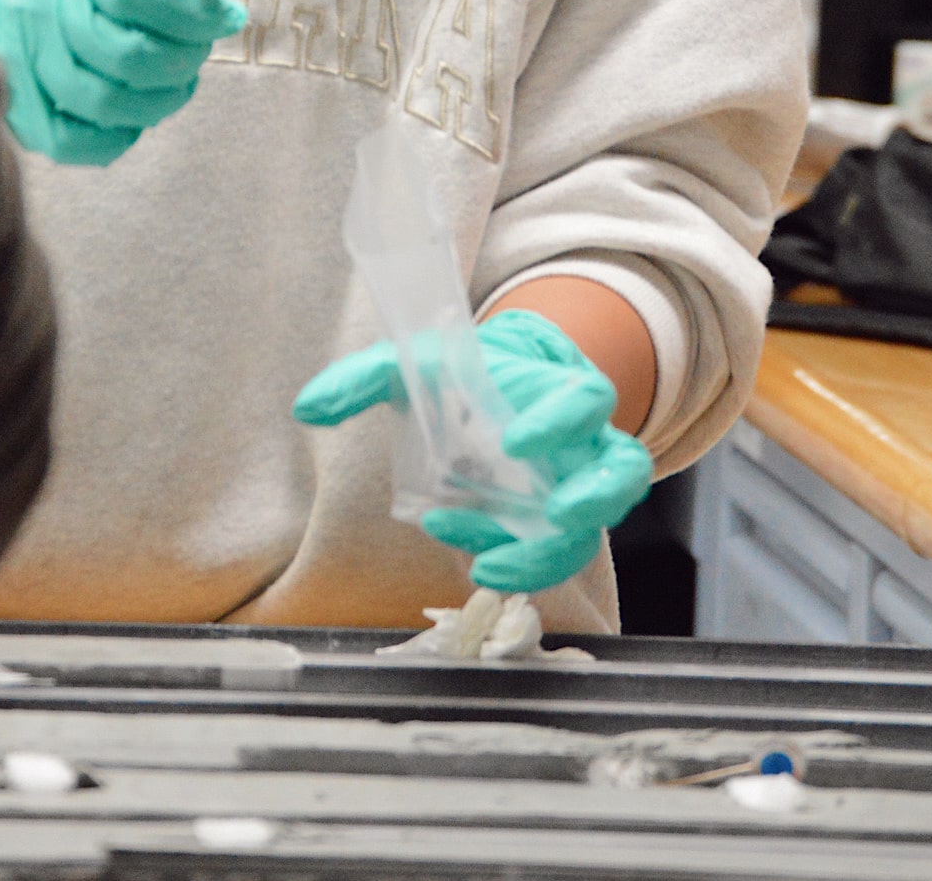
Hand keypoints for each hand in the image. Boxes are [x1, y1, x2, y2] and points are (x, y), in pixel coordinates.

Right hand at [0, 0, 245, 165]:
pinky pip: (74, 142)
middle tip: (202, 46)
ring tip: (179, 81)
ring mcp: (27, 68)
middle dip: (186, 56)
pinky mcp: (20, 111)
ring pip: (107, 102)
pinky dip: (117, 136)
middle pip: (128, 55)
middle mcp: (44, 15)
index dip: (191, 10)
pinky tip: (137, 112)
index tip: (228, 15)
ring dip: (161, 99)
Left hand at [293, 308, 652, 593]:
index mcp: (561, 388)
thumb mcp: (416, 363)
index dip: (559, 421)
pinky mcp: (561, 525)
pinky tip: (476, 565)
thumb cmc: (463, 374)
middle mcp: (585, 442)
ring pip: (599, 529)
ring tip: (492, 569)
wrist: (494, 386)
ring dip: (552, 554)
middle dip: (592, 499)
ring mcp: (579, 488)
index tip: (513, 441)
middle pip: (623, 473)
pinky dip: (522, 567)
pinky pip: (559, 555)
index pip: (585, 399)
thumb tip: (307, 407)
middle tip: (553, 516)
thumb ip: (362, 377)